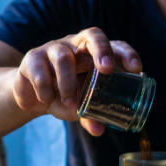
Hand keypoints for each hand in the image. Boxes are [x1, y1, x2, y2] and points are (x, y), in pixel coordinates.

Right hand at [11, 27, 142, 135]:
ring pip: (63, 58)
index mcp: (94, 54)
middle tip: (107, 69)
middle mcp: (76, 46)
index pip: (115, 46)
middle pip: (93, 36)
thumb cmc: (62, 96)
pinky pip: (41, 71)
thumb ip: (90, 116)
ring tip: (69, 102)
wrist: (29, 96)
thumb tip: (99, 130)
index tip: (136, 69)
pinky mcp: (33, 57)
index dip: (126, 54)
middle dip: (102, 51)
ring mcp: (54, 48)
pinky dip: (45, 89)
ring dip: (67, 83)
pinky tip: (47, 98)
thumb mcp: (78, 107)